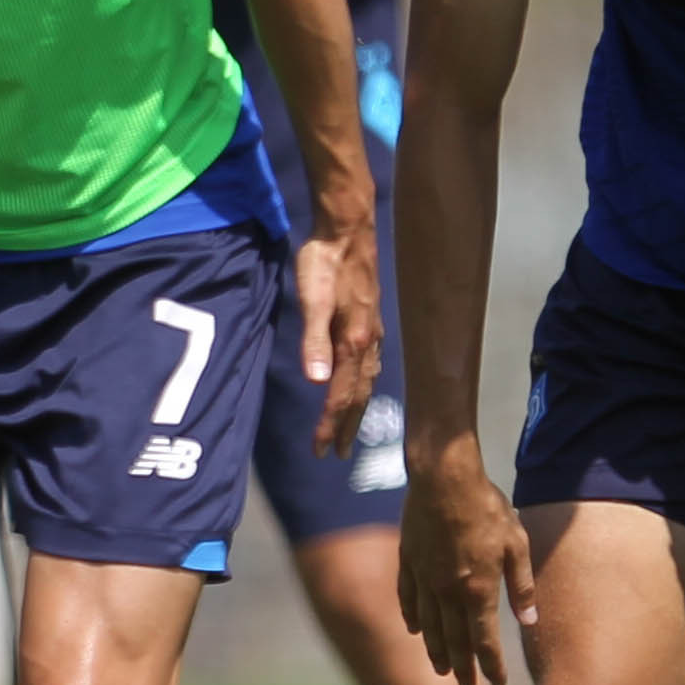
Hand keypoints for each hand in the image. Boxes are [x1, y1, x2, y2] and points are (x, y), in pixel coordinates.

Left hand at [296, 213, 381, 453]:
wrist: (348, 229)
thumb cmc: (325, 261)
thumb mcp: (313, 298)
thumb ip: (314, 340)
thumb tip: (316, 382)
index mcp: (353, 341)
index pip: (340, 395)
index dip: (330, 425)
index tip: (320, 451)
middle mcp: (367, 342)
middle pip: (358, 395)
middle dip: (347, 426)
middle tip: (338, 454)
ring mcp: (372, 331)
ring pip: (366, 382)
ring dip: (357, 409)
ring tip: (349, 429)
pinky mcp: (369, 321)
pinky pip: (369, 365)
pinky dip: (364, 385)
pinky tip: (360, 385)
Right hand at [394, 439, 535, 684]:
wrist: (443, 478)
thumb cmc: (487, 507)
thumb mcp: (516, 544)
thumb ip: (521, 585)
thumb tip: (529, 620)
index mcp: (478, 590)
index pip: (484, 641)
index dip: (490, 665)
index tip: (496, 682)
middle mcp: (447, 592)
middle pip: (454, 640)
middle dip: (462, 667)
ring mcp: (424, 578)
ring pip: (429, 626)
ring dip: (436, 651)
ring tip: (442, 669)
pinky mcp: (408, 562)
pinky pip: (408, 599)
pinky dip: (412, 619)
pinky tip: (415, 631)